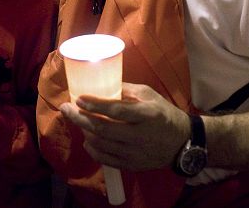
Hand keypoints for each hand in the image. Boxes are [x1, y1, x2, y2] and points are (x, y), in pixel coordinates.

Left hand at [59, 83, 189, 170]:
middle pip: (103, 128)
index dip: (95, 105)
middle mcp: (140, 136)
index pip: (116, 110)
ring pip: (101, 144)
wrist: (182, 142)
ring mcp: (135, 153)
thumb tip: (102, 84)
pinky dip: (92, 148)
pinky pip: (105, 159)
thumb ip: (126, 90)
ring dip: (84, 131)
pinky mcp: (132, 165)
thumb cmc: (163, 113)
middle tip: (66, 108)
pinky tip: (87, 139)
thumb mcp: (149, 95)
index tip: (79, 98)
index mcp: (147, 115)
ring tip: (77, 120)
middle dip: (80, 118)